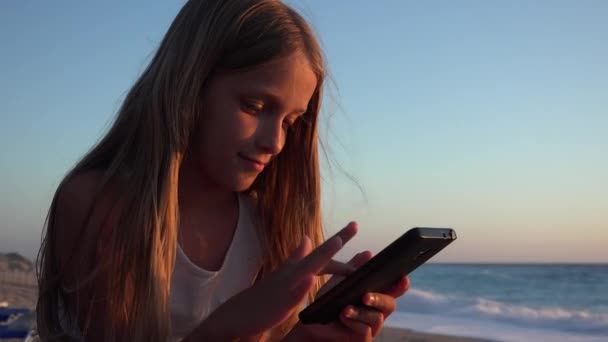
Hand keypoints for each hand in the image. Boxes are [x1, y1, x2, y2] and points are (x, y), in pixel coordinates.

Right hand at [184, 222, 358, 340]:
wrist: (239, 313)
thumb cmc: (265, 296)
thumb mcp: (283, 273)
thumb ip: (296, 256)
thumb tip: (307, 238)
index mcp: (296, 267)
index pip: (322, 250)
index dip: (339, 239)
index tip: (355, 225)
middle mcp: (293, 271)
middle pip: (319, 253)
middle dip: (337, 240)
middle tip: (355, 225)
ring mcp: (286, 285)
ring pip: (308, 267)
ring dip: (323, 254)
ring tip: (338, 241)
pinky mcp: (279, 301)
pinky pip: (292, 293)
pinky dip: (301, 285)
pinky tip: (310, 278)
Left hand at [286, 252, 410, 341]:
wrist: (311, 326)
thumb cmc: (327, 305)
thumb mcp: (339, 284)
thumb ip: (353, 270)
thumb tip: (368, 253)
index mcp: (374, 298)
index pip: (392, 290)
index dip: (400, 285)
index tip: (403, 277)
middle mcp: (375, 313)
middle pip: (390, 304)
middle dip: (381, 298)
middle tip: (366, 295)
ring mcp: (370, 328)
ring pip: (377, 318)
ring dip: (362, 311)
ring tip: (346, 308)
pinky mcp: (362, 340)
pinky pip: (365, 331)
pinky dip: (354, 322)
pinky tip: (343, 316)